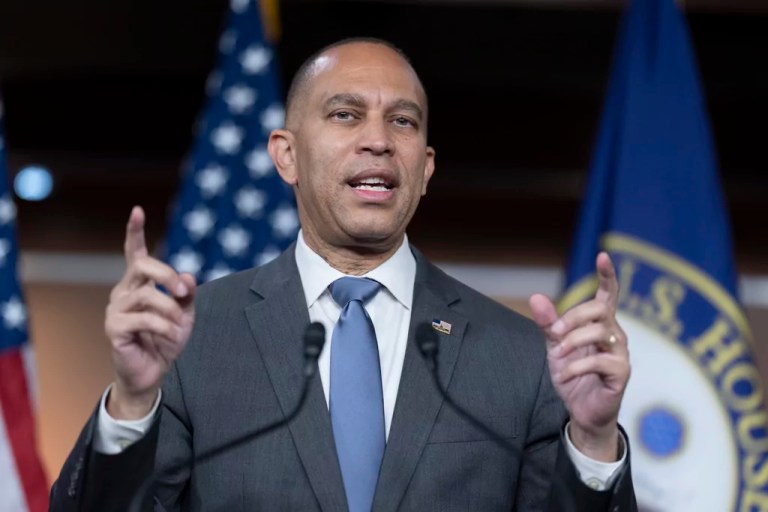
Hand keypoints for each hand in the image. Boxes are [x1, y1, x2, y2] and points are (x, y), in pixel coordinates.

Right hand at [104, 206, 195, 418]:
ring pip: (147, 296)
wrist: (153, 372)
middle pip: (143, 267)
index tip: (137, 210)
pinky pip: (143, 319)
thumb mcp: (185, 314)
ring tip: (179, 325)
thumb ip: (187, 294)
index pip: (135, 253)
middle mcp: (124, 291)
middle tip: (183, 291)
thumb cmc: (166, 339)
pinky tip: (171, 335)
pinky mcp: (114, 329)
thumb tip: (188, 275)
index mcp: (139, 284)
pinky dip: (164, 326)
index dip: (135, 232)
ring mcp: (116, 309)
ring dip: (170, 309)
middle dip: (167, 275)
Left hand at [529, 252, 629, 460]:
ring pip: (600, 332)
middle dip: (573, 317)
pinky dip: (576, 367)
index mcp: (600, 323)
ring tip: (558, 355)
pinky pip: (600, 361)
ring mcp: (620, 352)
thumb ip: (548, 322)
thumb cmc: (572, 373)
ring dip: (573, 341)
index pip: (608, 294)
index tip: (602, 255)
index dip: (607, 275)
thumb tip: (536, 297)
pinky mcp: (621, 373)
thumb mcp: (554, 346)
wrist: (581, 409)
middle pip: (599, 309)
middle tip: (555, 334)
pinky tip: (564, 375)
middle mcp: (614, 333)